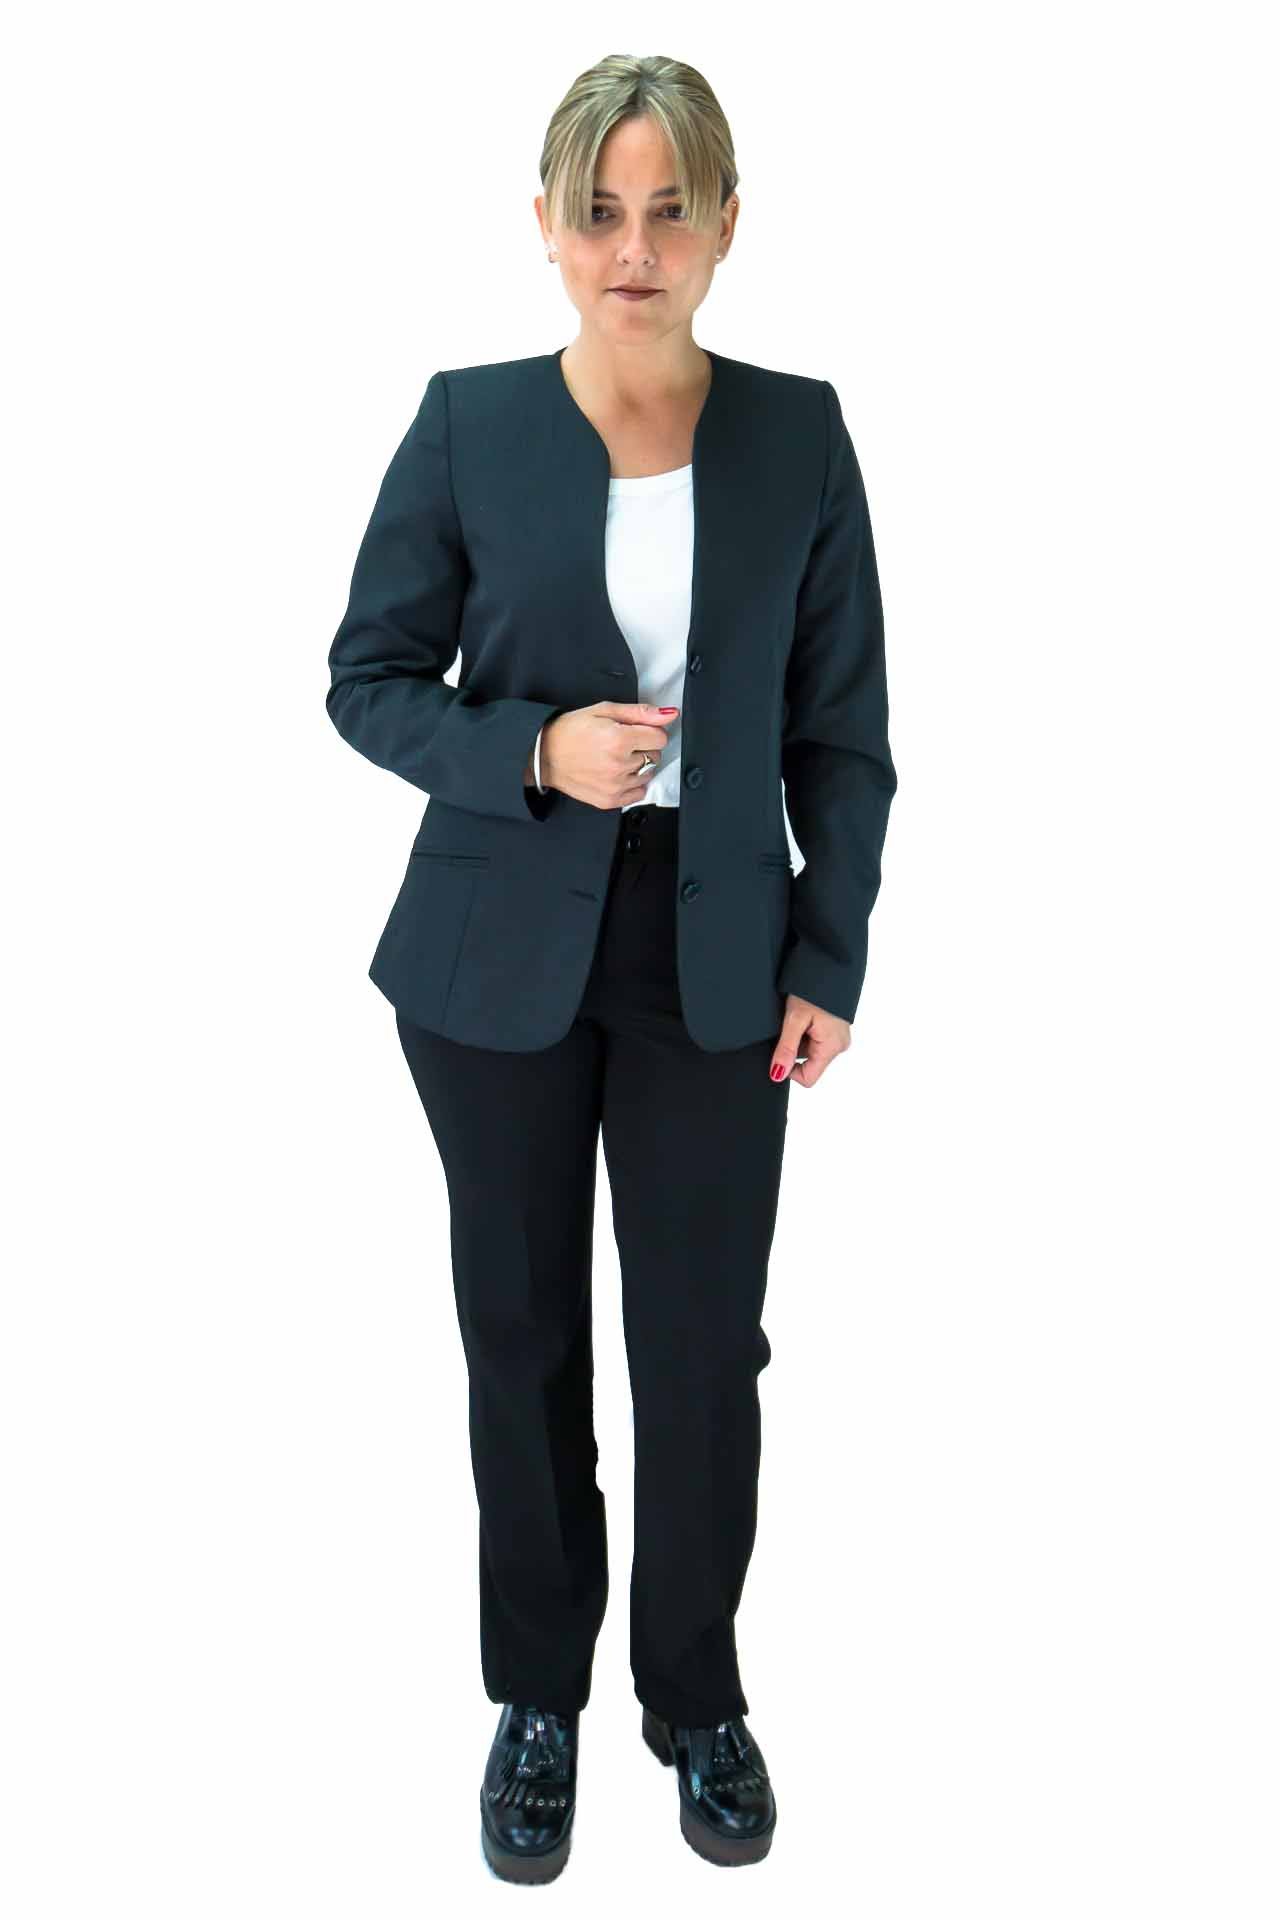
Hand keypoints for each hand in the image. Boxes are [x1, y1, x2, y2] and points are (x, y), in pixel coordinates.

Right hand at [541, 702, 677, 809]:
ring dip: (638, 765)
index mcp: (619, 739)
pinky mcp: (610, 800)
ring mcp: (615, 785)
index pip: (660, 738)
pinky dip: (632, 783)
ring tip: (615, 758)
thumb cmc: (571, 731)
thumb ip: (640, 713)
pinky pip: (639, 793)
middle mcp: (619, 764)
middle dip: (642, 747)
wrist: (544, 755)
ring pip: (648, 773)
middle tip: (620, 743)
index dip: (649, 731)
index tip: (636, 731)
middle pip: (655, 755)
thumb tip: (669, 715)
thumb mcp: (604, 710)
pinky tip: (616, 773)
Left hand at [769, 994, 849, 1086]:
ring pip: (811, 1051)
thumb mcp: (795, 1019)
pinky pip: (817, 1040)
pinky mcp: (836, 1030)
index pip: (808, 1079)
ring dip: (800, 1039)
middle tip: (790, 1026)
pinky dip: (807, 1032)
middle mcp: (839, 1046)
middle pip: (809, 1064)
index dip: (789, 1070)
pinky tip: (805, 1016)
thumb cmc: (813, 989)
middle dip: (794, 1049)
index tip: (781, 1048)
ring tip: (798, 1017)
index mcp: (831, 1047)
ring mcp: (839, 1038)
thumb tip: (777, 1074)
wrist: (830, 965)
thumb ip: (786, 1048)